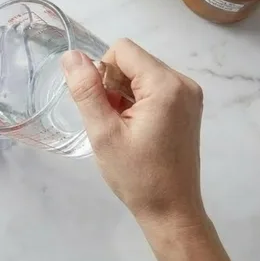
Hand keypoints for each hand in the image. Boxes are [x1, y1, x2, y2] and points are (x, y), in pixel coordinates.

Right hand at [62, 38, 204, 226]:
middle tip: (111, 122)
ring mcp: (188, 95)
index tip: (103, 107)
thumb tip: (71, 55)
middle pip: (133, 60)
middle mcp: (183, 83)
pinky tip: (134, 129)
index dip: (102, 72)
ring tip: (122, 128)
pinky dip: (137, 102)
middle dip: (113, 84)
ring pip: (140, 74)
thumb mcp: (103, 132)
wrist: (171, 210)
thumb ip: (86, 90)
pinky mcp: (187, 107)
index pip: (122, 50)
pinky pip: (153, 87)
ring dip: (123, 94)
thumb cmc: (137, 175)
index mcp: (166, 85)